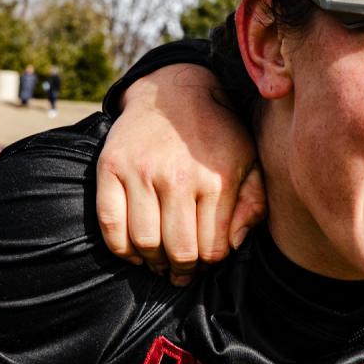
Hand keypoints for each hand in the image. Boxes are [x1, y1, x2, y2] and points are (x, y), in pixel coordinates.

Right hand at [95, 64, 265, 283]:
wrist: (175, 92)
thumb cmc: (217, 134)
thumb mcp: (249, 163)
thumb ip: (252, 204)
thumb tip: (234, 243)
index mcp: (217, 180)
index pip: (212, 248)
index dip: (210, 264)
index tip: (206, 261)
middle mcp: (178, 177)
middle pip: (179, 251)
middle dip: (183, 270)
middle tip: (182, 271)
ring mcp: (141, 172)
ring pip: (145, 242)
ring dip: (153, 262)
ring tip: (160, 262)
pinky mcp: (111, 167)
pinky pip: (110, 224)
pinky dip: (121, 248)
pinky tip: (135, 250)